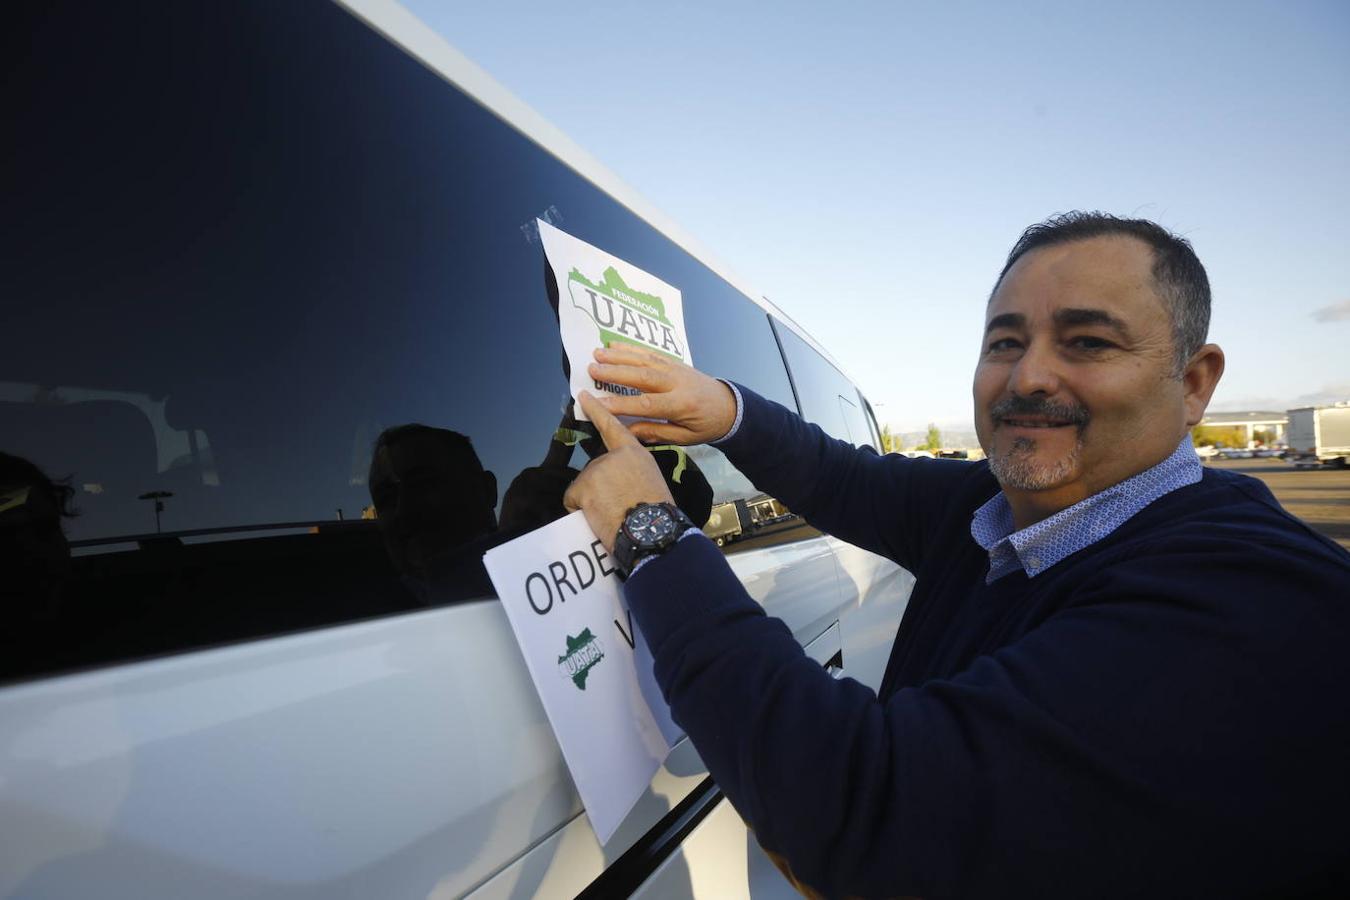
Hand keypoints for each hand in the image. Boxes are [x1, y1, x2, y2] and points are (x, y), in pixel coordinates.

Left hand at [563, 391, 674, 552]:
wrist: (651, 531)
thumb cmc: (656, 512)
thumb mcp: (650, 481)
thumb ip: (632, 471)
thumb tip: (619, 482)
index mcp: (634, 452)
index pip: (613, 426)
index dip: (597, 410)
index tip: (583, 396)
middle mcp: (613, 455)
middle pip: (596, 469)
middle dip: (601, 489)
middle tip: (620, 506)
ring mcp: (596, 469)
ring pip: (585, 487)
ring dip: (593, 502)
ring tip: (613, 514)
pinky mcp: (582, 485)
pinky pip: (573, 500)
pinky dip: (580, 511)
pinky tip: (598, 517)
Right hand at [586, 343, 735, 444]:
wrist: (729, 406)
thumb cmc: (706, 425)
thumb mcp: (685, 437)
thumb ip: (656, 433)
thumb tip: (626, 432)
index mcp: (681, 405)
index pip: (646, 404)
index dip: (621, 404)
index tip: (598, 403)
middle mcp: (677, 383)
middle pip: (643, 375)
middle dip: (616, 372)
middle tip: (591, 369)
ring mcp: (676, 369)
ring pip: (645, 360)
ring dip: (619, 355)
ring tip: (596, 353)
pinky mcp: (674, 362)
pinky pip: (651, 353)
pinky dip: (632, 348)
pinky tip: (614, 344)